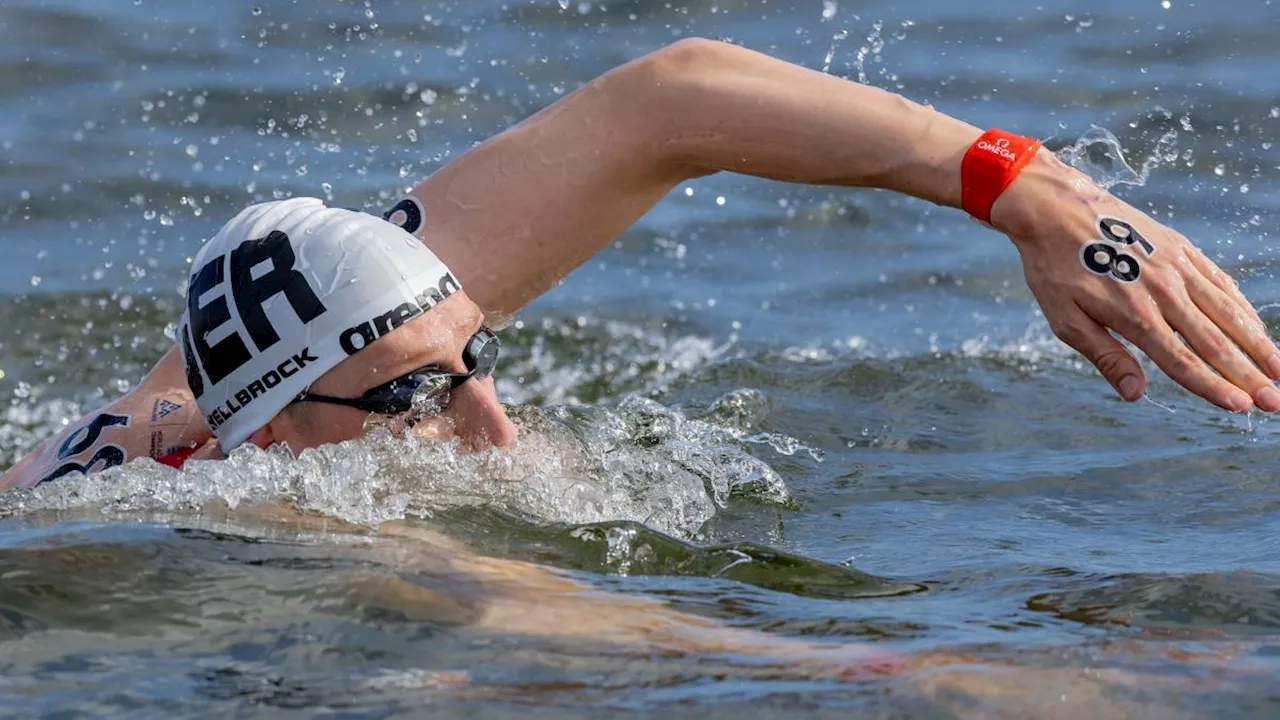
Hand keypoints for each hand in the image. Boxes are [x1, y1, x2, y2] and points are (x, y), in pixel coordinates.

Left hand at [991, 150, 1279, 411]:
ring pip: (1228, 311)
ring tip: (1279, 370)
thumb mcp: (1065, 319)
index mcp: (1135, 313)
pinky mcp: (1181, 248)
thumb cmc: (1054, 268)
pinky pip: (1220, 281)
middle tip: (1276, 402)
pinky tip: (1254, 326)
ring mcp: (1177, 266)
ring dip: (1257, 343)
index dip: (1213, 386)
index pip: (1183, 360)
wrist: (1056, 208)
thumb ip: (1105, 356)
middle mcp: (1164, 290)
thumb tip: (1136, 394)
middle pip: (1215, 341)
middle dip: (1248, 375)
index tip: (1242, 407)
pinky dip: (1241, 306)